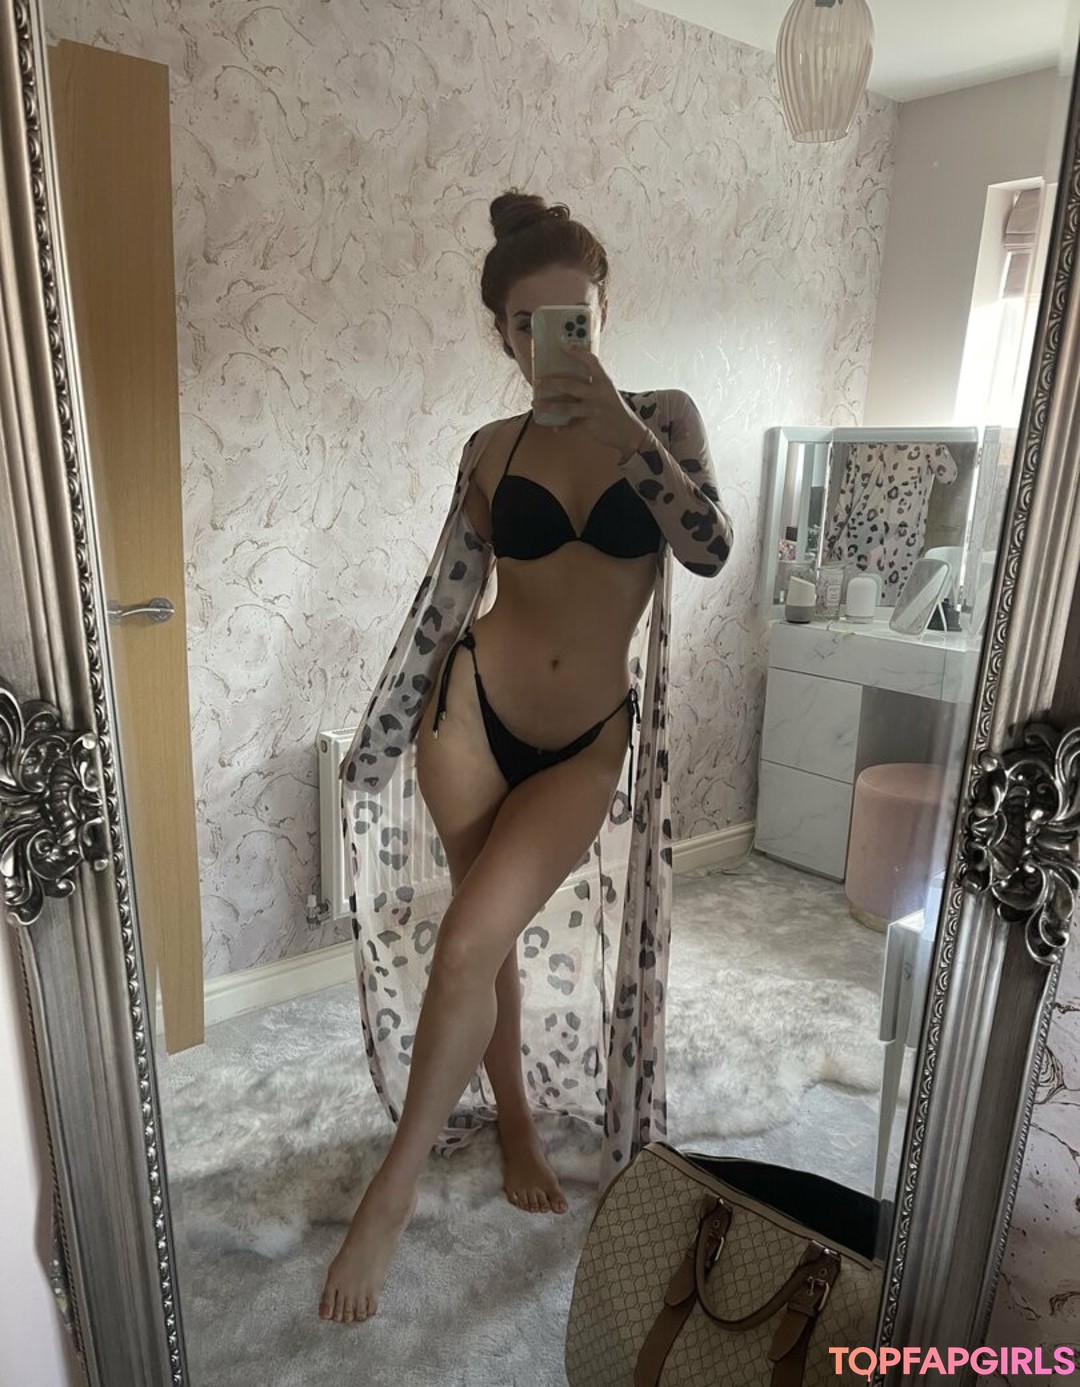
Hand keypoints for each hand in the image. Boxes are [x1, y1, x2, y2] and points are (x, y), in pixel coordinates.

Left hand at [536, 345, 651, 457]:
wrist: (628, 432)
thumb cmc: (615, 408)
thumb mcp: (608, 391)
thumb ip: (593, 383)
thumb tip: (570, 375)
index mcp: (604, 382)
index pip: (591, 362)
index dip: (578, 353)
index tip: (564, 346)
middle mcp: (598, 394)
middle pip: (570, 385)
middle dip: (551, 383)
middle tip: (538, 381)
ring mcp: (593, 411)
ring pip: (565, 407)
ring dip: (548, 406)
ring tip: (536, 402)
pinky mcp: (589, 426)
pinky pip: (570, 426)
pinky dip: (561, 427)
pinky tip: (554, 427)